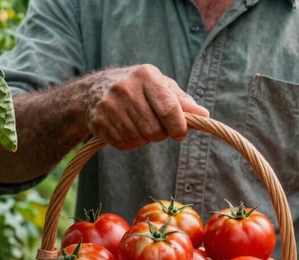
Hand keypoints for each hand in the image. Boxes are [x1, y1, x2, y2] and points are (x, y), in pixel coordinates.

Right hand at [84, 64, 208, 149]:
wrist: (94, 89)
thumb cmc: (137, 88)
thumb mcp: (160, 86)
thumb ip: (182, 101)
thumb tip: (204, 115)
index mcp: (145, 76)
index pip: (168, 109)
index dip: (178, 127)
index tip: (180, 134)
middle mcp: (125, 88)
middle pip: (154, 129)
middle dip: (160, 134)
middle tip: (156, 127)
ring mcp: (109, 105)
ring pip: (139, 139)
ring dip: (144, 139)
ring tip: (139, 125)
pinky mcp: (98, 121)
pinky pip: (123, 144)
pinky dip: (129, 143)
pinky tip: (125, 129)